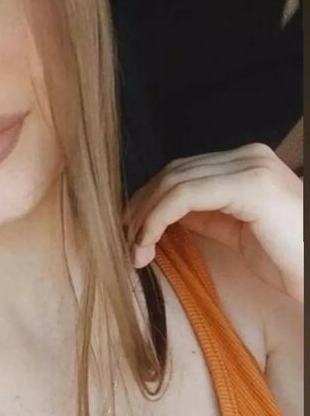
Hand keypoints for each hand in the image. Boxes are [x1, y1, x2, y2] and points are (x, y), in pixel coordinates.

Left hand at [123, 143, 302, 304]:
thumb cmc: (290, 260)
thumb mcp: (238, 233)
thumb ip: (206, 216)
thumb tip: (166, 215)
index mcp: (247, 162)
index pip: (184, 170)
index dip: (150, 199)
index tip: (132, 232)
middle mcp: (249, 155)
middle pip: (174, 172)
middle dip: (141, 206)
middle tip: (125, 242)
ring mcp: (250, 167)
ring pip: (174, 181)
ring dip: (145, 216)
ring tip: (135, 248)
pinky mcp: (249, 186)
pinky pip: (185, 196)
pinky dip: (157, 219)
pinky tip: (148, 243)